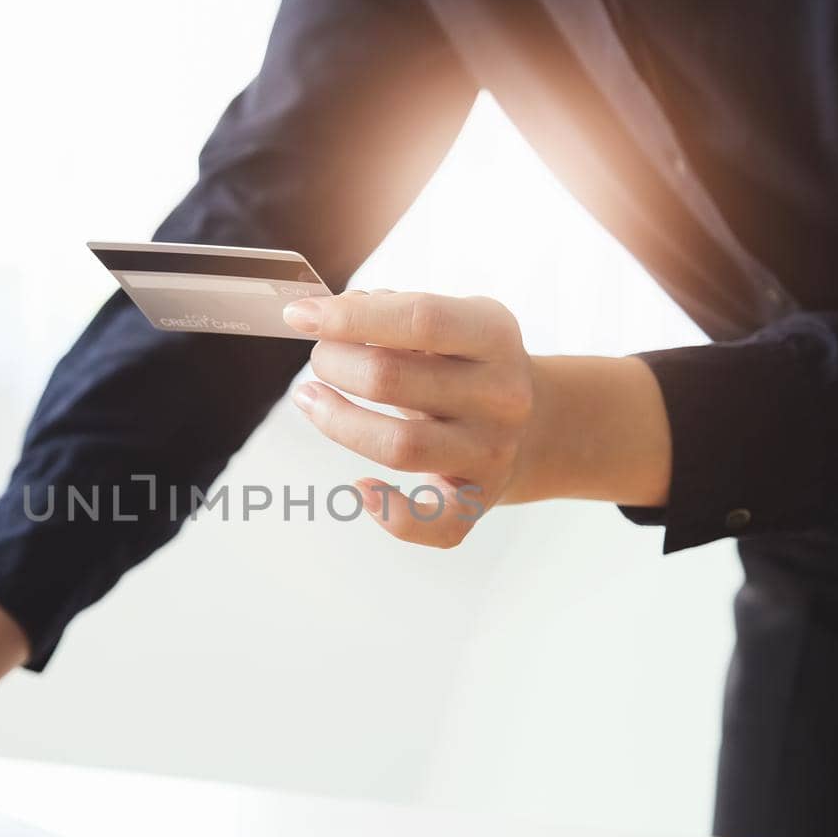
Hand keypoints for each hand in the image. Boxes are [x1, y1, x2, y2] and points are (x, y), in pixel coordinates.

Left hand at [285, 290, 532, 546]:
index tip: (300, 315)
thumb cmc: (470, 367)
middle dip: (336, 364)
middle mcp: (500, 396)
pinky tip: (361, 489)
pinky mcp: (476, 501)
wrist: (537, 425)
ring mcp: (491, 453)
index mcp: (494, 336)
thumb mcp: (452, 323)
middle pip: (393, 380)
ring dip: (339, 422)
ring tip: (310, 399)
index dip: (350, 317)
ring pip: (400, 446)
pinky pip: (432, 523)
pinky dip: (390, 513)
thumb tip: (332, 314)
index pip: (419, 320)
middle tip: (319, 359)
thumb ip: (395, 313)